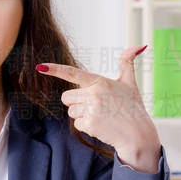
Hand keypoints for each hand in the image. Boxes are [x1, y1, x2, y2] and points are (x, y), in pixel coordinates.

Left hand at [36, 45, 161, 172]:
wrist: (138, 134)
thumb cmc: (133, 108)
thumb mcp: (130, 83)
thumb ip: (127, 63)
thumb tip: (139, 45)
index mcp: (100, 82)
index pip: (73, 73)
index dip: (55, 69)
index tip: (41, 67)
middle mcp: (94, 94)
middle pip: (67, 97)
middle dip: (75, 102)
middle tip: (95, 106)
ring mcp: (91, 109)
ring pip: (71, 111)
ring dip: (82, 115)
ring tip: (101, 116)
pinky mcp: (90, 124)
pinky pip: (77, 124)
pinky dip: (86, 126)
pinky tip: (101, 126)